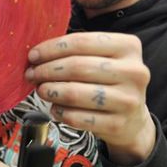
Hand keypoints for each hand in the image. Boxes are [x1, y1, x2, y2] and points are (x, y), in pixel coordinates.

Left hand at [26, 32, 155, 165]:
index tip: (34, 55)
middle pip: (77, 67)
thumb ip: (78, 50)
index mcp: (129, 47)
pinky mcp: (117, 124)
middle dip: (47, 70)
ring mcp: (127, 100)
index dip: (52, 48)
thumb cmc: (111, 81)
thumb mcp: (104, 57)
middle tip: (32, 74)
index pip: (82, 42)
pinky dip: (60, 112)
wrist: (133, 119)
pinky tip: (55, 108)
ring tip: (41, 90)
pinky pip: (77, 117)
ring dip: (50, 91)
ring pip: (75, 93)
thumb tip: (38, 54)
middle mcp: (133, 72)